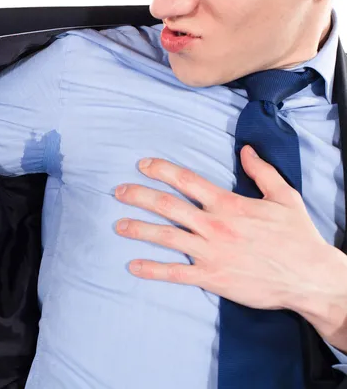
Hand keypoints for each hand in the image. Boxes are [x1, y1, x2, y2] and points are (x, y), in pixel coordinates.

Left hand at [114, 145, 346, 349]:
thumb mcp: (284, 197)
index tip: (142, 165)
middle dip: (139, 196)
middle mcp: (214, 225)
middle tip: (118, 191)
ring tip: (118, 225)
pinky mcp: (211, 277)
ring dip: (138, 229)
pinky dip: (153, 269)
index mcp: (228, 203)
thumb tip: (245, 150)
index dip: (161, 170)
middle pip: (167, 205)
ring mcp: (210, 252)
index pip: (186, 180)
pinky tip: (133, 266)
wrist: (308, 277)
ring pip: (166, 236)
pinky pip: (175, 273)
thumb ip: (261, 171)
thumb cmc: (297, 236)